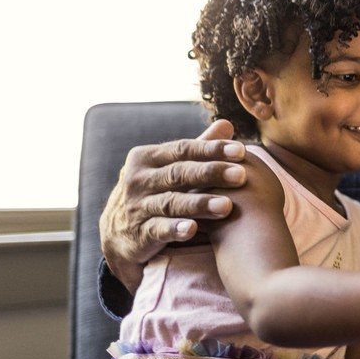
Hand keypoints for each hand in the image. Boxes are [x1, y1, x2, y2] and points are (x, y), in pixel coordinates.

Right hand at [99, 119, 246, 291]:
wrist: (118, 233)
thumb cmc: (155, 192)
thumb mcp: (170, 167)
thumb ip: (198, 148)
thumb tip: (227, 124)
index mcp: (146, 157)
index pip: (183, 149)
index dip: (212, 149)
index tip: (241, 151)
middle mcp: (138, 180)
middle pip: (178, 173)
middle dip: (211, 173)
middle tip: (241, 176)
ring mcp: (136, 207)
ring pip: (171, 202)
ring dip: (199, 204)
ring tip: (227, 206)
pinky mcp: (138, 234)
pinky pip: (157, 230)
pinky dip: (174, 229)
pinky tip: (193, 229)